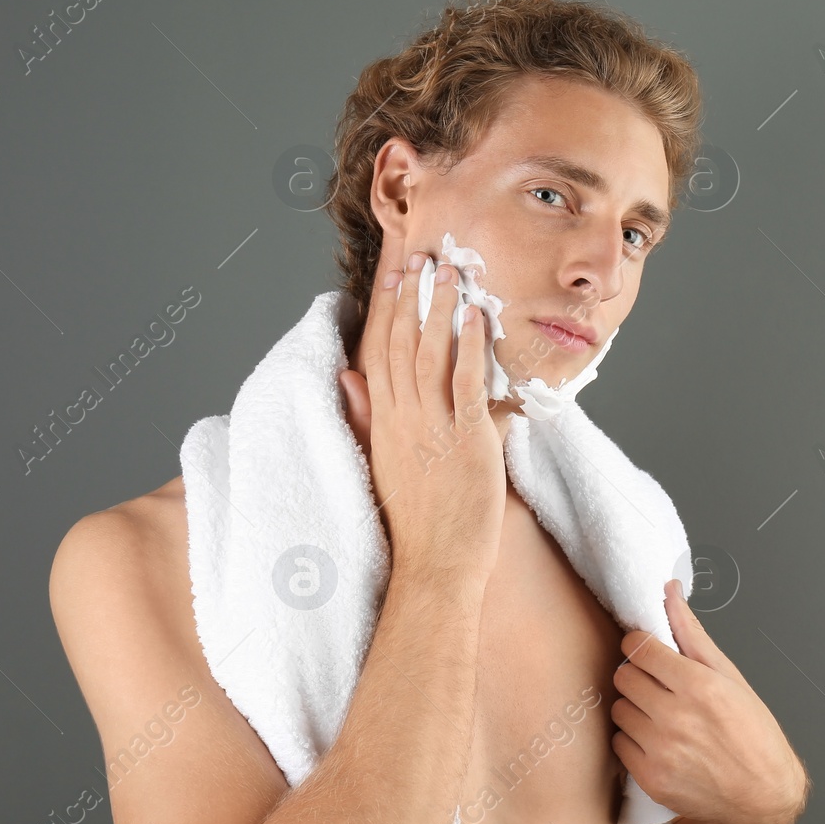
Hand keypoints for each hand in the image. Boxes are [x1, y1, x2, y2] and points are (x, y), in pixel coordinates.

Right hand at [338, 238, 505, 583]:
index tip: (394, 280)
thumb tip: (349, 377)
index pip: (381, 355)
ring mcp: (432, 428)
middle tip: (419, 258)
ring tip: (449, 272)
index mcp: (382, 423)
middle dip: (411, 297)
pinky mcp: (465, 441)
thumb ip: (367, 416)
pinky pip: (465, 382)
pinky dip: (469, 346)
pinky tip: (475, 316)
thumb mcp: (382, 462)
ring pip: (431, 354)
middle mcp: (402, 419)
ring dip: (440, 309)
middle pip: (401, 345)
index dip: (388, 313)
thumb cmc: (418, 523)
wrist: (435, 565)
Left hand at [611, 579, 809, 823]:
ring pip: (619, 709)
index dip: (642, 646)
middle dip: (638, 676)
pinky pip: (619, 743)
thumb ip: (692, 633)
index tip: (650, 653)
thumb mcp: (729, 676)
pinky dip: (633, 740)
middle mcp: (676, 716)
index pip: (639, 647)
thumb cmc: (753, 735)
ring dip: (634, 708)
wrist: (761, 797)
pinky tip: (658, 742)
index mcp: (698, 685)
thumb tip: (669, 591)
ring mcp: (660, 749)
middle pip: (623, 675)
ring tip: (660, 715)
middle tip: (658, 686)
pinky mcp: (649, 777)